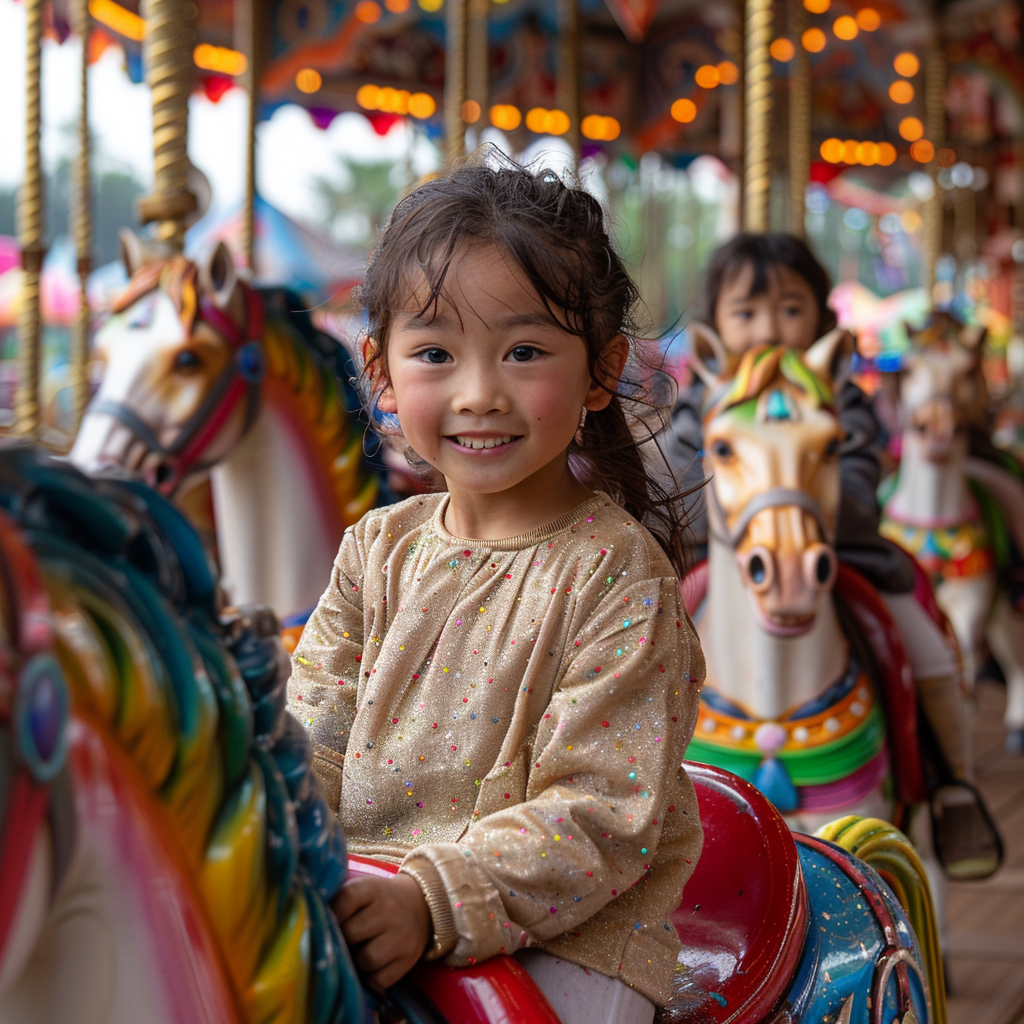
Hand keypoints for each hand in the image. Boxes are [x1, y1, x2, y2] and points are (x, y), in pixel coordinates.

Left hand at [333, 872, 431, 991]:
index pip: (346, 898)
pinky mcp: (410, 958)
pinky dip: (372, 978)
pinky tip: (373, 965)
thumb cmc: (377, 900)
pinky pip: (380, 980)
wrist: (419, 904)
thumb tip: (309, 922)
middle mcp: (390, 909)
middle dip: (344, 940)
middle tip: (344, 940)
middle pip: (352, 933)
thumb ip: (337, 900)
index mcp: (372, 888)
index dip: (333, 914)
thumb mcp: (361, 889)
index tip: (329, 922)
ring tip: (360, 952)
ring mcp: (402, 935)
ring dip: (358, 961)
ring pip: (367, 960)